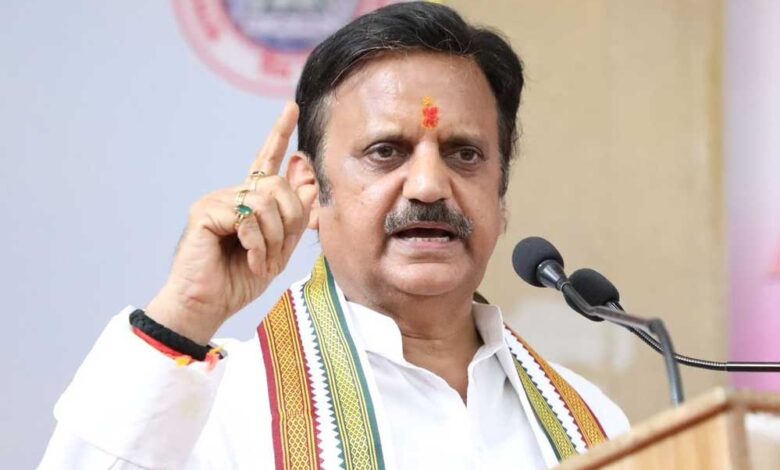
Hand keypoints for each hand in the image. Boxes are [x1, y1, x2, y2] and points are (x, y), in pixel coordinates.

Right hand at [145, 102, 317, 343]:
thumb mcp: (278, 249)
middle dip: (289, 223)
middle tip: (277, 254)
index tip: (292, 108)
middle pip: (280, 186)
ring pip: (267, 202)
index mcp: (250, 201)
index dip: (280, 134)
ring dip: (273, 239)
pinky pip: (247, 217)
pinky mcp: (205, 212)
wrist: (208, 305)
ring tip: (260, 261)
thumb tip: (310, 181)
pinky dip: (256, 245)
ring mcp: (217, 201)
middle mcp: (233, 195)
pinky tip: (248, 260)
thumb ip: (294, 217)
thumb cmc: (239, 280)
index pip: (267, 161)